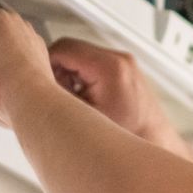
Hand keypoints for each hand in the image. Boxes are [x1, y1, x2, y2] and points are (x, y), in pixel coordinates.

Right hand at [48, 36, 192, 160]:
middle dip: (57, 72)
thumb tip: (36, 86)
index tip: (37, 82)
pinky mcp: (126, 70)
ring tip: (71, 101)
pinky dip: (83, 78)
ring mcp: (124, 63)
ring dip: (70, 76)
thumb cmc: (128, 137)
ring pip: (81, 58)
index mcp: (110, 67)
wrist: (156, 144)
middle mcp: (120, 59)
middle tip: (53, 96)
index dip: (44, 64)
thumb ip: (58, 97)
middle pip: (71, 50)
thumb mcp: (83, 118)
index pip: (63, 48)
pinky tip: (83, 101)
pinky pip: (94, 65)